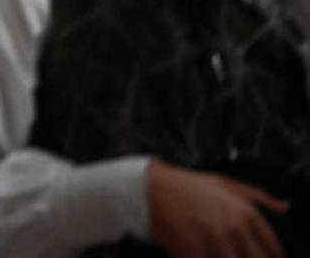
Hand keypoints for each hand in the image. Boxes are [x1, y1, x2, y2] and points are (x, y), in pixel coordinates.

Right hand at [147, 159, 285, 257]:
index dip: (269, 256)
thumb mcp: (225, 183)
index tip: (258, 255)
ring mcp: (215, 243)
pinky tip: (201, 254)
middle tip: (237, 253)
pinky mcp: (195, 254)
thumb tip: (283, 207)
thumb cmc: (185, 186)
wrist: (149, 190)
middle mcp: (235, 229)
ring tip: (217, 251)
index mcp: (247, 213)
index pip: (274, 249)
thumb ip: (259, 196)